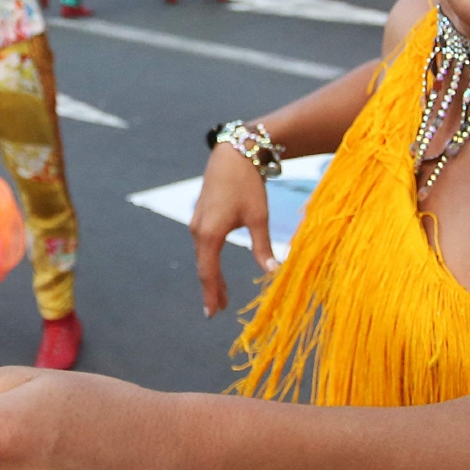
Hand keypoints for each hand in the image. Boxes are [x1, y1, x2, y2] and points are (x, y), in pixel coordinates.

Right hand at [190, 142, 275, 316]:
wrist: (232, 154)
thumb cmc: (247, 185)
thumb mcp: (259, 217)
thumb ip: (262, 247)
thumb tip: (273, 272)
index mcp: (210, 234)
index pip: (208, 273)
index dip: (211, 294)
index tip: (212, 314)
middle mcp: (198, 230)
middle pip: (203, 268)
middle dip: (212, 290)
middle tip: (218, 311)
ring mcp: (196, 223)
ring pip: (203, 257)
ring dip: (212, 276)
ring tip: (223, 295)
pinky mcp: (200, 217)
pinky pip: (203, 246)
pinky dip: (210, 261)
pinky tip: (217, 269)